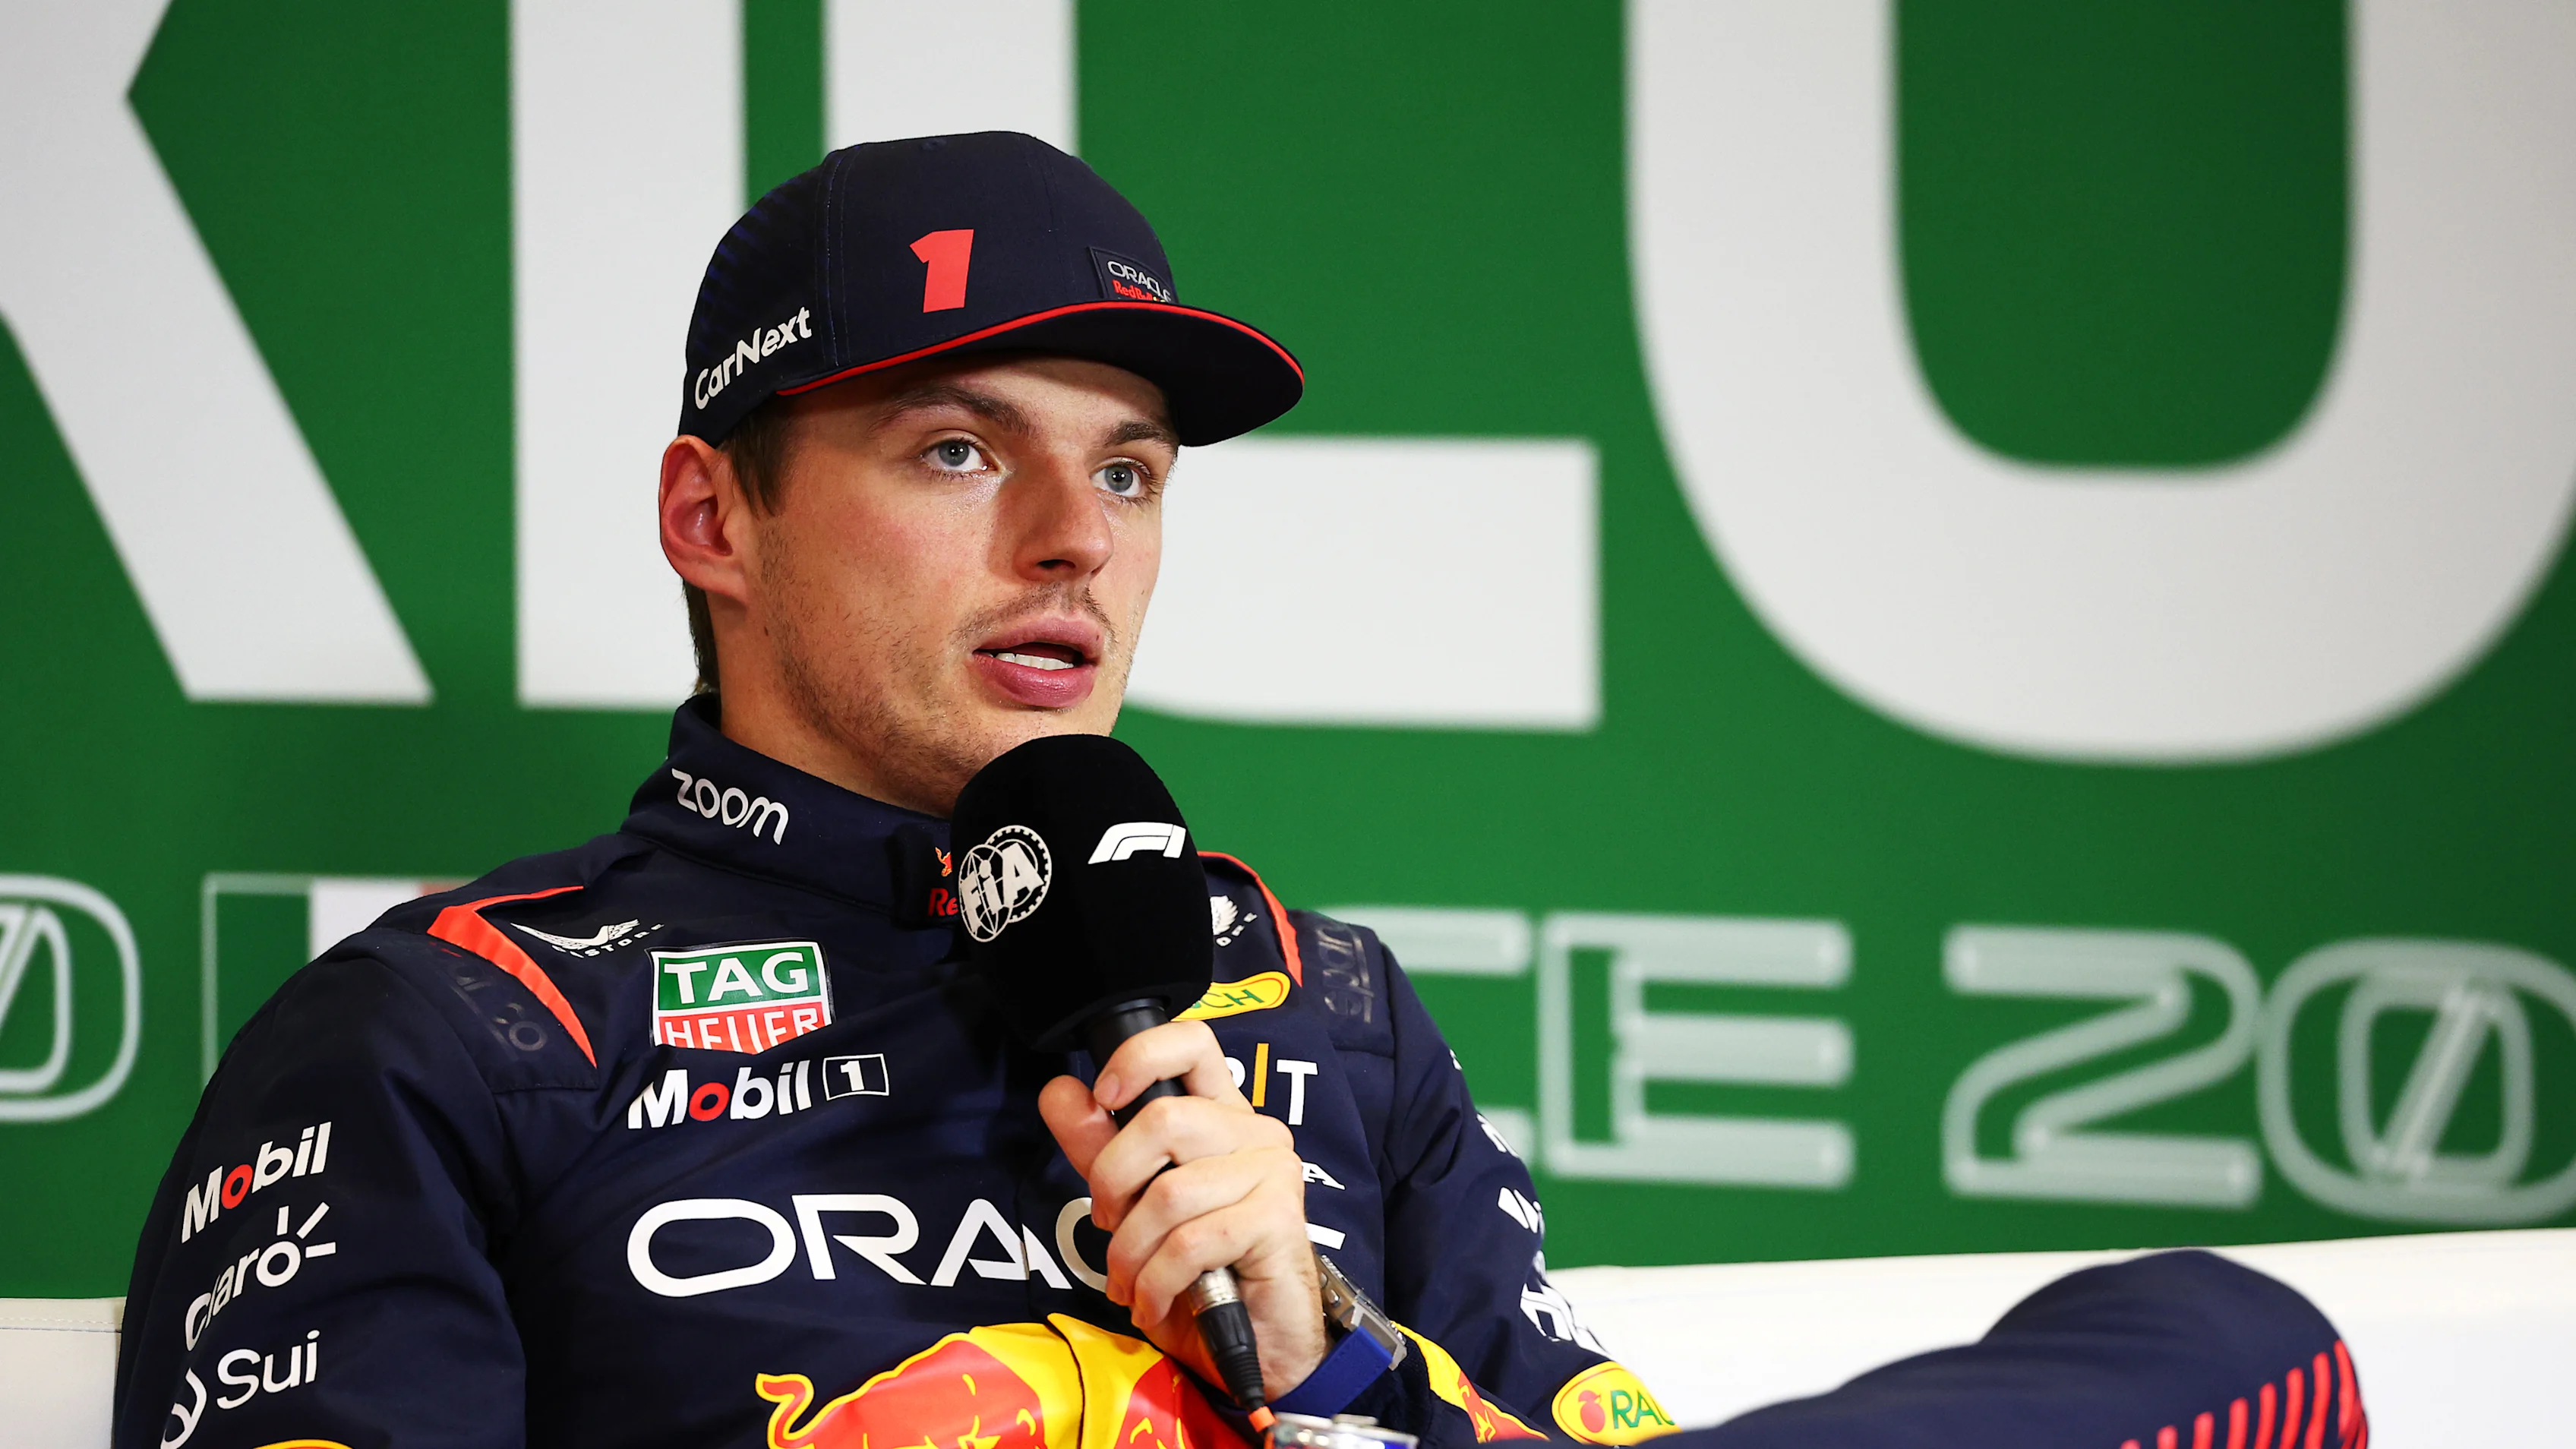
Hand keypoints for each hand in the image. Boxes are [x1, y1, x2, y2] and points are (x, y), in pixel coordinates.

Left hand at [1039, 1019, 1327, 1398]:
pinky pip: (1192, 1241)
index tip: (1104, 1097)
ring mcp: (1272, 1171)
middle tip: (1110, 1227)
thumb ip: (1098, 1149)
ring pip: (1169, 1191)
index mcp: (1220, 1116)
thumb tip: (1059, 1089)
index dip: (1139, 1057)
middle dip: (1113, 1184)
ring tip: (1131, 1281)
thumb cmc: (1198, 1277)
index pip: (1191, 1043)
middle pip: (1162, 1121)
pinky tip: (1156, 1302)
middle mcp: (1254, 1132)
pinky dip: (1156, 1282)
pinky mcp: (1279, 1219)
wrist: (1253, 1351)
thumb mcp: (1133, 1209)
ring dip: (1131, 1251)